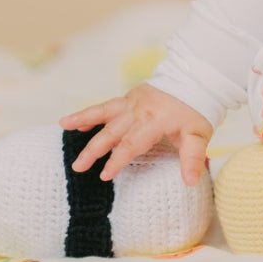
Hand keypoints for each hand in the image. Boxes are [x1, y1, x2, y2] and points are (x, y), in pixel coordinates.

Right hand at [59, 83, 212, 185]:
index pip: (132, 143)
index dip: (118, 160)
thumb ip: (192, 158)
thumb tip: (190, 182)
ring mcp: (133, 102)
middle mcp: (140, 110)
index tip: (104, 176)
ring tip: (63, 125)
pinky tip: (73, 121)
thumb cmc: (198, 110)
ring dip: (83, 120)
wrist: (197, 79)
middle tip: (78, 166)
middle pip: (113, 131)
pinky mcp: (130, 98)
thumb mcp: (199, 134)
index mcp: (155, 120)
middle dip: (94, 149)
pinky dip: (90, 113)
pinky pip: (107, 105)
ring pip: (104, 113)